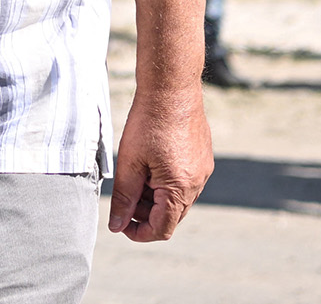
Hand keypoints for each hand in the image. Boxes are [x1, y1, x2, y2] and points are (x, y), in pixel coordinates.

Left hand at [107, 90, 212, 241]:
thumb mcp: (129, 163)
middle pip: (170, 216)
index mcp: (180, 188)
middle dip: (145, 213)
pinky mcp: (203, 158)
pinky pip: (185, 182)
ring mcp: (204, 170)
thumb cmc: (148, 122)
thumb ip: (123, 198)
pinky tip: (150, 162)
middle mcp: (197, 184)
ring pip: (178, 199)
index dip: (138, 232)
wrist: (171, 88)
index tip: (120, 223)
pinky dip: (166, 182)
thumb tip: (116, 225)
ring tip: (136, 174)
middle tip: (124, 194)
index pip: (161, 229)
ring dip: (155, 197)